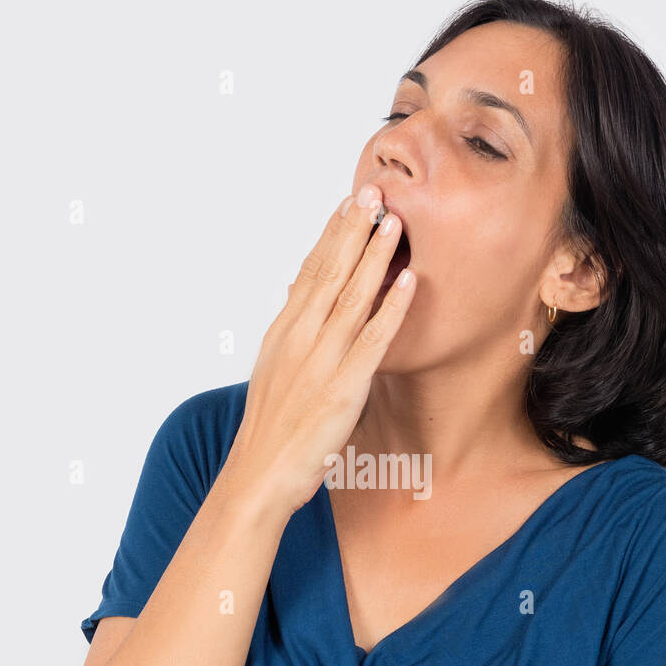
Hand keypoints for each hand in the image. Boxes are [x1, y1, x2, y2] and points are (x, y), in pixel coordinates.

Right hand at [225, 184, 416, 515]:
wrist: (258, 476)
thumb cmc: (271, 430)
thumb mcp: (274, 370)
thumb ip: (293, 335)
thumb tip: (304, 302)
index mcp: (283, 331)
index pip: (309, 270)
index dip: (332, 234)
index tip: (349, 203)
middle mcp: (300, 338)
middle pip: (329, 272)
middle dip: (354, 229)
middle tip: (375, 190)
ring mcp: (321, 361)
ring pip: (352, 296)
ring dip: (376, 256)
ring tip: (395, 222)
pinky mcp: (343, 388)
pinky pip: (372, 341)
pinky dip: (390, 309)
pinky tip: (407, 283)